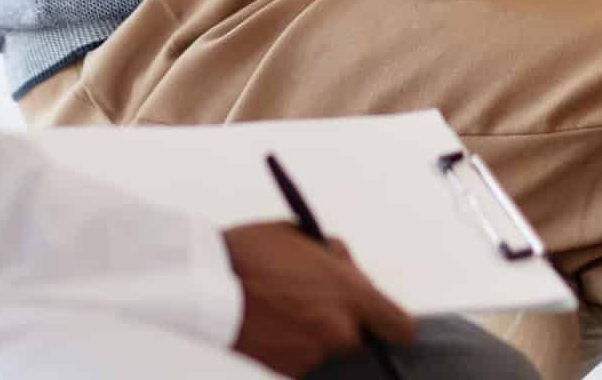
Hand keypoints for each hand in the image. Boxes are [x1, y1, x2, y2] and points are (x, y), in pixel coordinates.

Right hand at [223, 222, 416, 376]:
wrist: (202, 285)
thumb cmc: (251, 252)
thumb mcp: (302, 236)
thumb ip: (335, 258)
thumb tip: (345, 269)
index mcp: (351, 294)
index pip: (399, 327)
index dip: (390, 322)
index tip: (379, 317)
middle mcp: (338, 332)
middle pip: (358, 338)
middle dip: (341, 322)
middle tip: (310, 300)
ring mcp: (311, 356)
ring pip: (324, 347)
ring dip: (310, 332)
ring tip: (276, 306)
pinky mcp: (285, 372)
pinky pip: (297, 357)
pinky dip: (286, 344)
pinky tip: (265, 322)